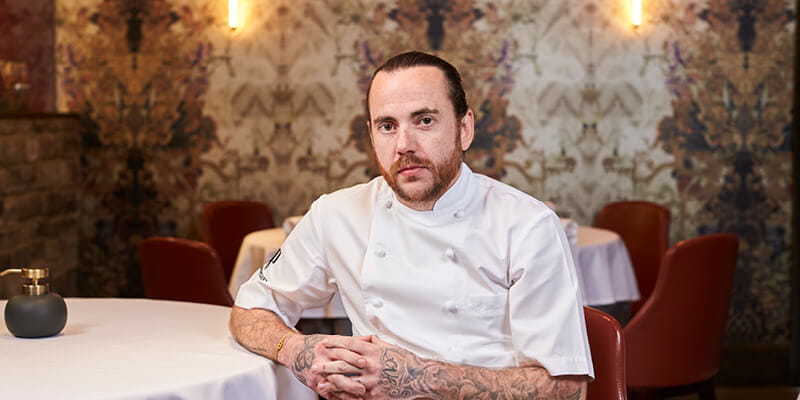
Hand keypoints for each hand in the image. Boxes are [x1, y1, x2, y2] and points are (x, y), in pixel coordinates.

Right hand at [282, 334, 369, 398]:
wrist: (294, 351)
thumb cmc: (315, 345)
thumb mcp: (331, 339)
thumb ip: (350, 341)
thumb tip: (369, 339)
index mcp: (326, 346)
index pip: (341, 350)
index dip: (354, 356)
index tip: (366, 361)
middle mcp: (321, 359)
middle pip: (338, 367)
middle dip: (352, 373)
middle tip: (365, 378)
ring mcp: (317, 373)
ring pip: (334, 382)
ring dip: (349, 389)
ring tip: (361, 392)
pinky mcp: (315, 384)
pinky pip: (329, 393)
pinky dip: (341, 397)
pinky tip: (351, 399)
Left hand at [318, 335, 438, 399]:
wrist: (419, 378)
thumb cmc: (406, 362)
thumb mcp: (390, 347)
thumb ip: (374, 342)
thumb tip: (363, 338)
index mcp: (373, 351)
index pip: (349, 344)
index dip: (334, 343)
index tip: (324, 343)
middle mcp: (370, 365)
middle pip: (343, 363)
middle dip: (327, 364)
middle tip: (315, 365)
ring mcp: (371, 381)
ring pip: (346, 380)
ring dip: (332, 380)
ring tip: (320, 381)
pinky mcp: (374, 395)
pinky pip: (355, 394)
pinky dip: (344, 394)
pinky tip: (335, 394)